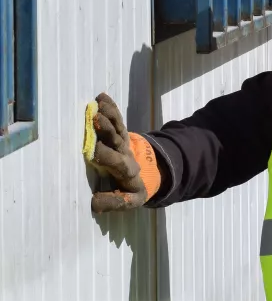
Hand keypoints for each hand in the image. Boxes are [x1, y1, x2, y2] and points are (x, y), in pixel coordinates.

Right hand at [87, 93, 160, 213]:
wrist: (150, 173)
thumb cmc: (131, 189)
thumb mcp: (128, 200)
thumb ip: (112, 202)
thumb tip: (93, 203)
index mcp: (127, 171)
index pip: (117, 162)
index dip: (107, 156)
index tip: (93, 151)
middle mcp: (125, 154)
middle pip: (117, 141)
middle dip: (108, 130)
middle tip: (96, 119)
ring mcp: (123, 142)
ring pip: (117, 127)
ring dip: (109, 116)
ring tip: (99, 104)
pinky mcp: (121, 134)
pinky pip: (117, 120)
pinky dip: (110, 108)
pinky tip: (102, 97)